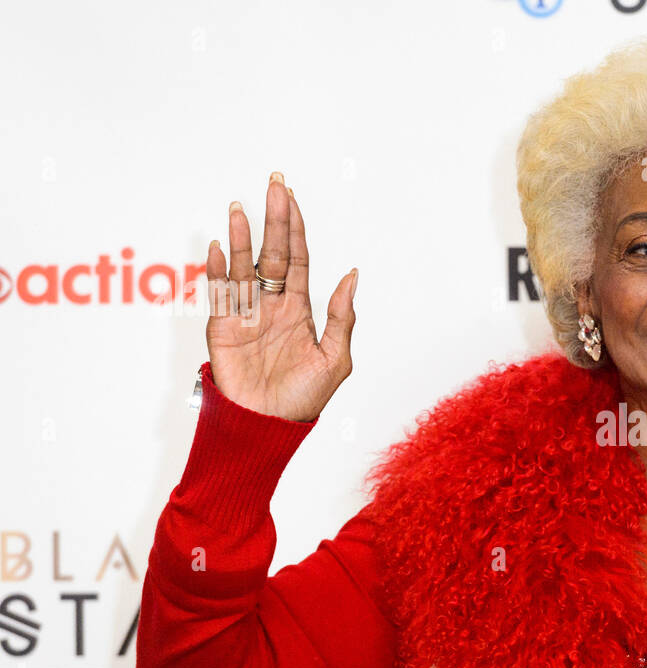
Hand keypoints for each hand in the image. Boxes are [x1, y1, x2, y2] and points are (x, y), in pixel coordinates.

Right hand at [205, 171, 357, 421]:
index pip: (297, 259)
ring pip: (243, 266)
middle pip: (272, 253)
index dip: (296, 229)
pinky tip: (217, 247)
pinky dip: (216, 270)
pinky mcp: (222, 327)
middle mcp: (271, 305)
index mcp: (299, 309)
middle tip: (274, 185)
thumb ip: (343, 317)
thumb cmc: (303, 398)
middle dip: (273, 220)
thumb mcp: (335, 358)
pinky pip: (219, 292)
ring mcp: (245, 314)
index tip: (292, 199)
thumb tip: (352, 276)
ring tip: (239, 208)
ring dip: (241, 237)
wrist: (268, 425)